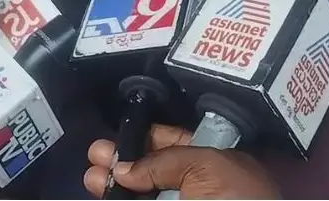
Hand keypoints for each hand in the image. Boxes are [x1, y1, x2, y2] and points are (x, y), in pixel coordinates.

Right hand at [84, 124, 278, 198]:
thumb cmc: (235, 199)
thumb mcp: (206, 166)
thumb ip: (165, 161)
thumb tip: (124, 169)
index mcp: (215, 164)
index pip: (176, 144)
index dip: (147, 137)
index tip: (121, 133)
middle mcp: (197, 188)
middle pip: (153, 172)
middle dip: (124, 162)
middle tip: (97, 155)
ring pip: (143, 196)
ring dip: (115, 187)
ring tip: (92, 179)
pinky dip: (120, 199)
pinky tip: (103, 196)